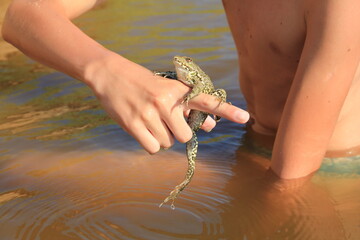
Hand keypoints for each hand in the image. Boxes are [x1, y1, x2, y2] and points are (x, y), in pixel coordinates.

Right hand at [87, 53, 249, 153]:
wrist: (110, 74)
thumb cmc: (144, 83)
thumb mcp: (169, 90)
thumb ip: (190, 108)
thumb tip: (211, 126)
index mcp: (178, 91)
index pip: (206, 101)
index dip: (227, 110)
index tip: (245, 117)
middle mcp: (165, 102)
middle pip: (185, 135)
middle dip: (178, 133)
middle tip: (165, 121)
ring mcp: (149, 114)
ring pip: (168, 143)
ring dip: (162, 138)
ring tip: (150, 121)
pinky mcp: (133, 124)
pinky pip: (153, 148)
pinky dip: (150, 144)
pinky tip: (143, 130)